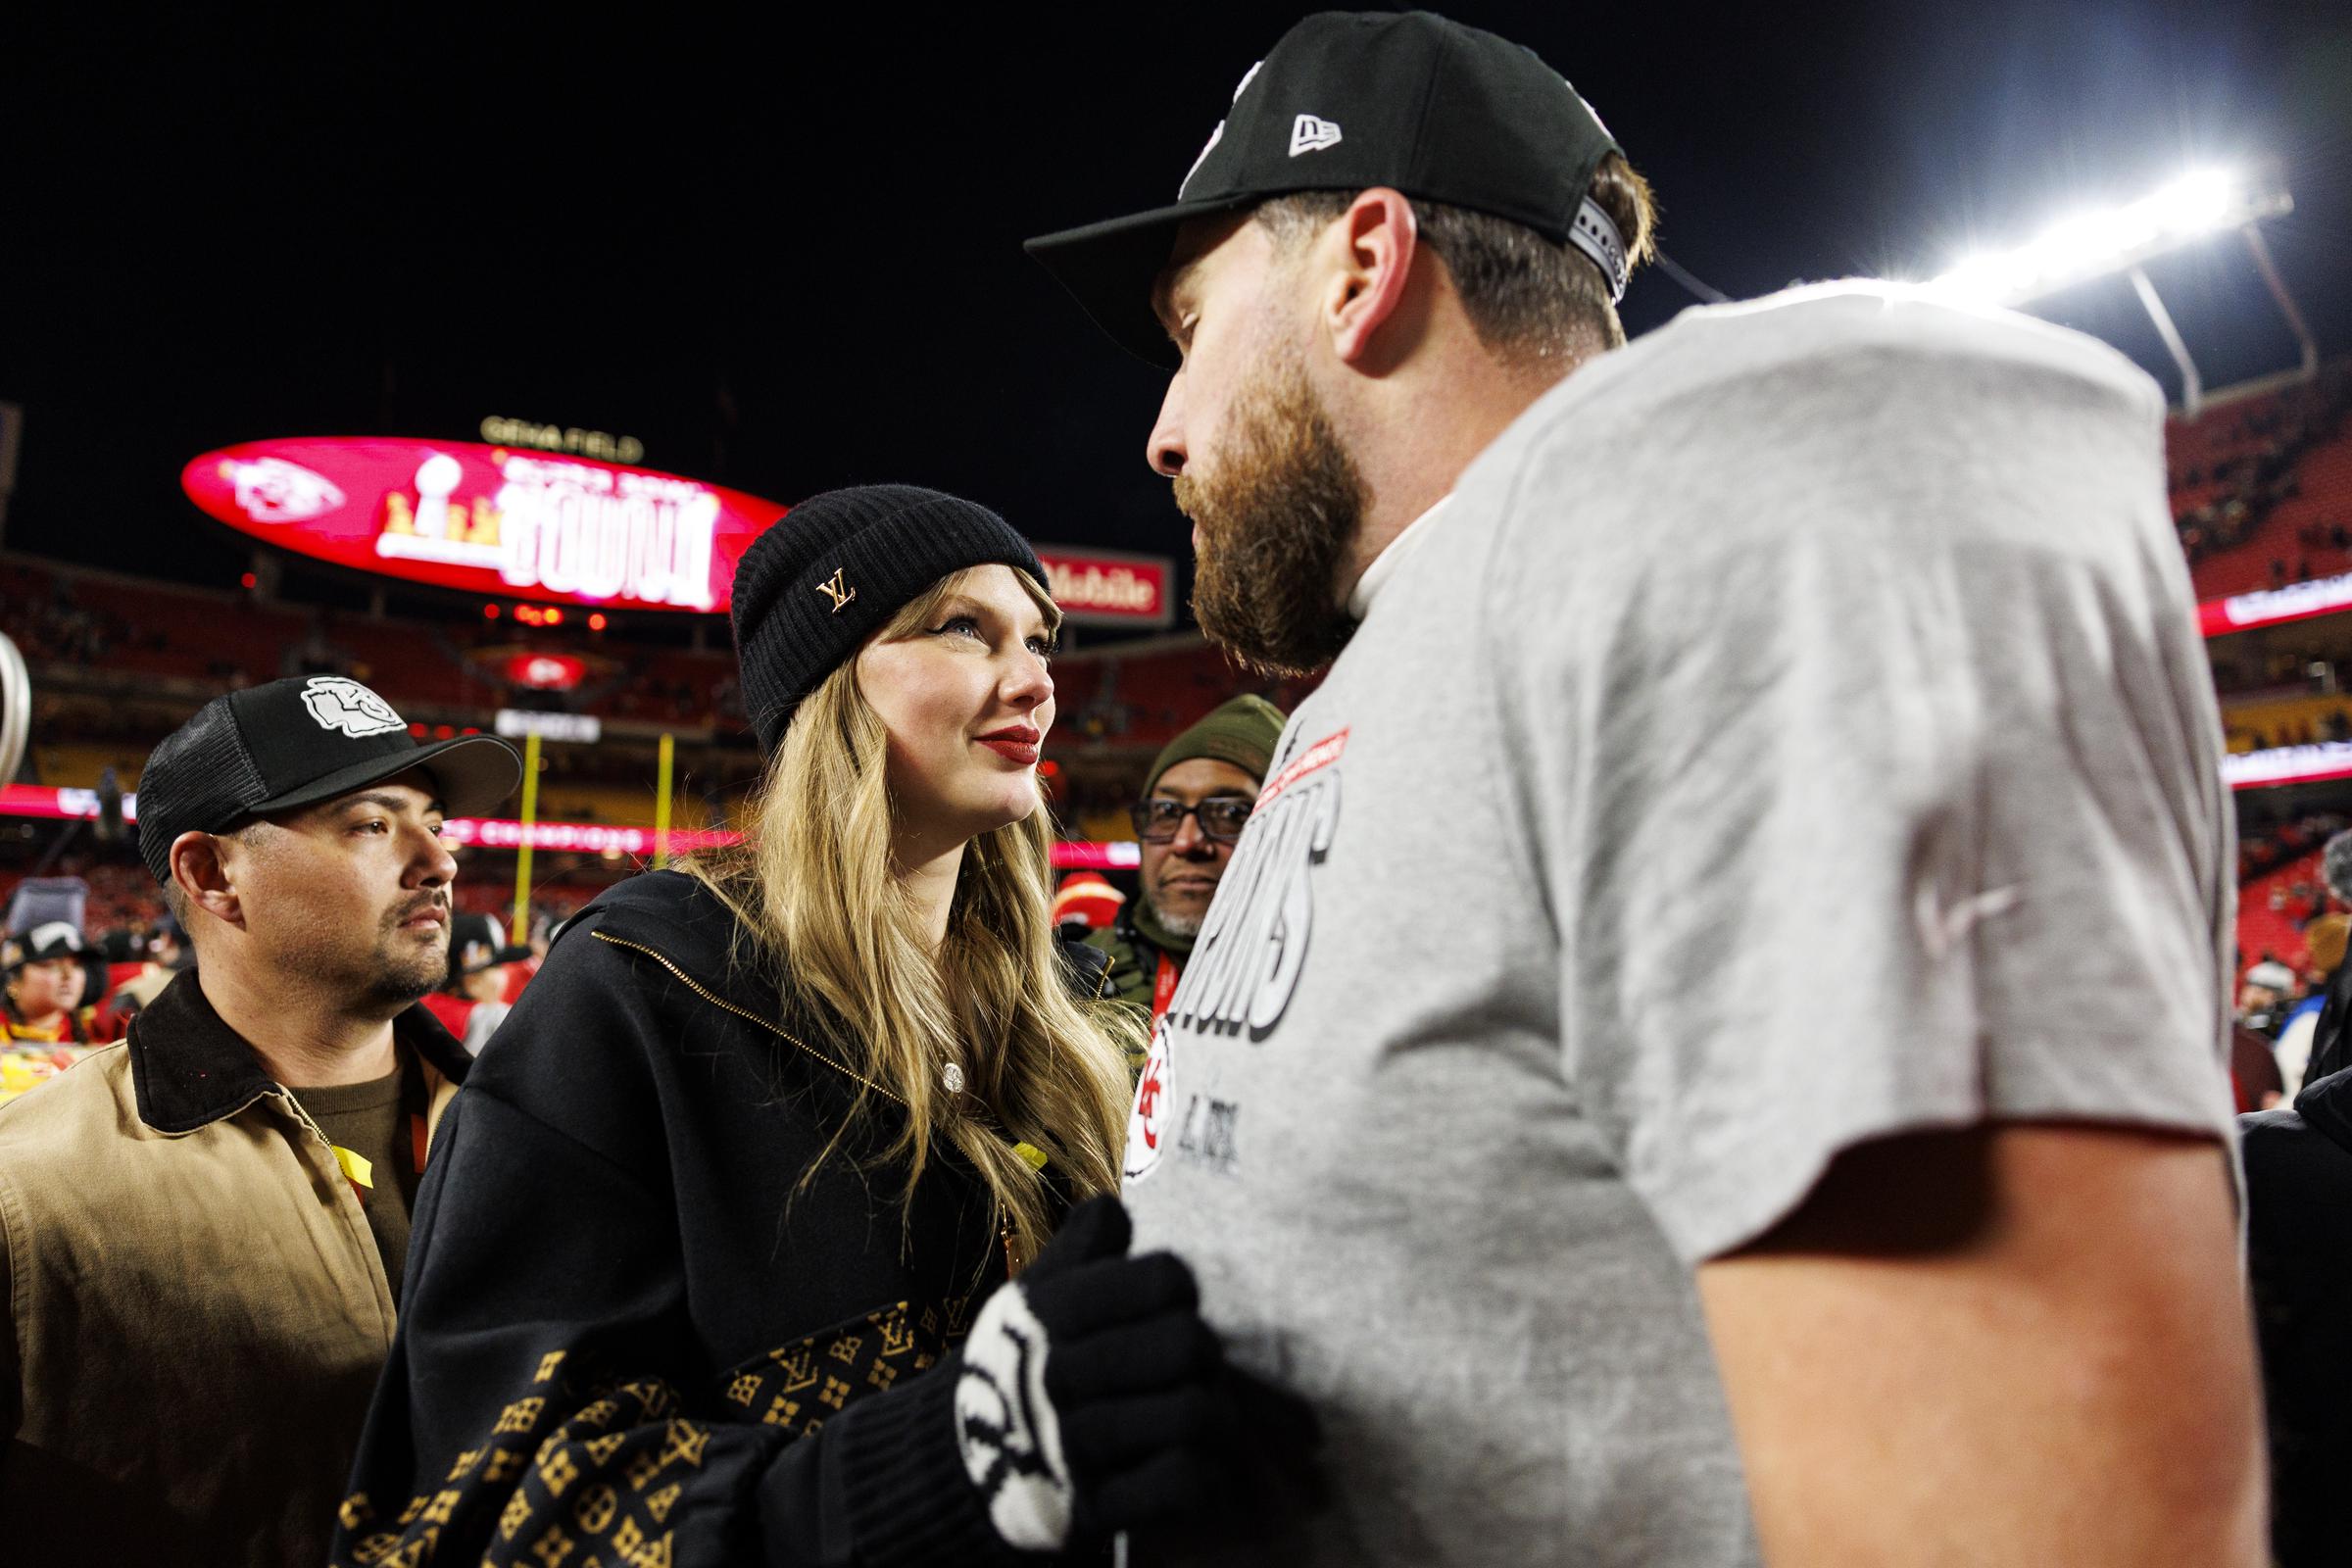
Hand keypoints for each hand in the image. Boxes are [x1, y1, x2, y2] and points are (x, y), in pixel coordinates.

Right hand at [954, 1196, 1241, 1549]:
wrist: (962, 1464)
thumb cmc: (1021, 1362)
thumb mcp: (1034, 1297)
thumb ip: (1080, 1247)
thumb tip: (1115, 1206)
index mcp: (1050, 1314)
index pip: (1165, 1280)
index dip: (1179, 1288)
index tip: (1167, 1305)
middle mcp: (1059, 1376)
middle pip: (1189, 1344)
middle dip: (1203, 1353)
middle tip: (1189, 1364)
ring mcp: (1076, 1447)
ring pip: (1194, 1414)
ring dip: (1212, 1413)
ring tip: (1196, 1410)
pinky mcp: (1095, 1508)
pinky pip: (1183, 1482)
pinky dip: (1203, 1470)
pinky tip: (1190, 1457)